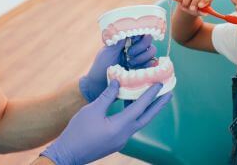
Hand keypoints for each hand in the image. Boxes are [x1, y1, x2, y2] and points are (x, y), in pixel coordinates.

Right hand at [41, 80, 172, 164]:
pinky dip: (134, 114)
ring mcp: (121, 140)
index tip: (159, 83)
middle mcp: (124, 135)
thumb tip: (118, 82)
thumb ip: (107, 96)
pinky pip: (129, 126)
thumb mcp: (92, 110)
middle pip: (146, 118)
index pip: (140, 108)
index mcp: (120, 127)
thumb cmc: (78, 131)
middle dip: (158, 105)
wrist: (67, 154)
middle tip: (169, 93)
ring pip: (138, 122)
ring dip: (146, 109)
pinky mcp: (115, 142)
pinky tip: (131, 105)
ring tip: (153, 97)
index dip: (150, 94)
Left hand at [79, 35, 156, 101]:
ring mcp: (140, 59)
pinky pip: (152, 64)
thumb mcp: (108, 51)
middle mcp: (134, 48)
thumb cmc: (101, 66)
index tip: (133, 39)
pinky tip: (136, 69)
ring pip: (151, 51)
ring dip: (142, 57)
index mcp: (126, 41)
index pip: (139, 31)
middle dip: (141, 46)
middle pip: (148, 40)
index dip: (140, 33)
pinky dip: (147, 65)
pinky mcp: (143, 70)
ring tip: (130, 64)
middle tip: (129, 54)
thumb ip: (119, 41)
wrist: (99, 85)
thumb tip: (128, 29)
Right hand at [176, 0, 213, 15]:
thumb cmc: (197, 9)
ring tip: (185, 6)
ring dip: (186, 0)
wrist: (188, 6)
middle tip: (191, 8)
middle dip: (195, 0)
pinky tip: (181, 1)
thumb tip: (202, 12)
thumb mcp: (200, 12)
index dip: (205, 0)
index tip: (200, 6)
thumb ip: (201, 12)